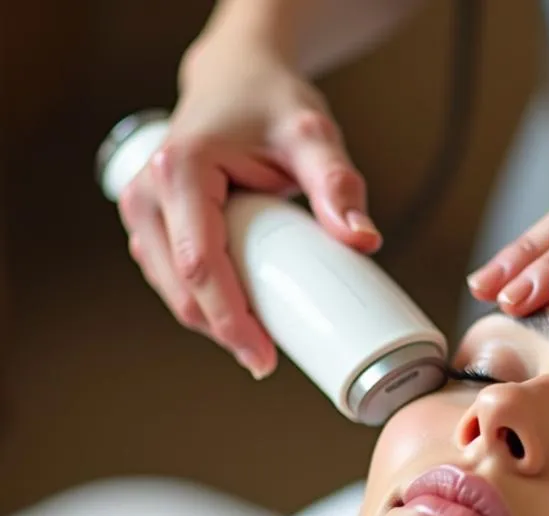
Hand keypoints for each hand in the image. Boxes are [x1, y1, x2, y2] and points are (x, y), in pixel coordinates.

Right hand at [118, 43, 379, 376]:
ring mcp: (142, 211)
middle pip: (182, 289)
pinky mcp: (152, 225)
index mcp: (181, 169)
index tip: (262, 358)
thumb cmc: (271, 103)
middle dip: (224, 333)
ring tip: (260, 343)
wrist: (237, 79)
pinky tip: (238, 322)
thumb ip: (338, 184)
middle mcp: (148, 192)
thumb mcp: (312, 135)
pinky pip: (174, 280)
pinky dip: (205, 306)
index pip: (201, 265)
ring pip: (173, 291)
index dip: (230, 321)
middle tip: (268, 361)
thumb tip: (363, 241)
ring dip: (212, 325)